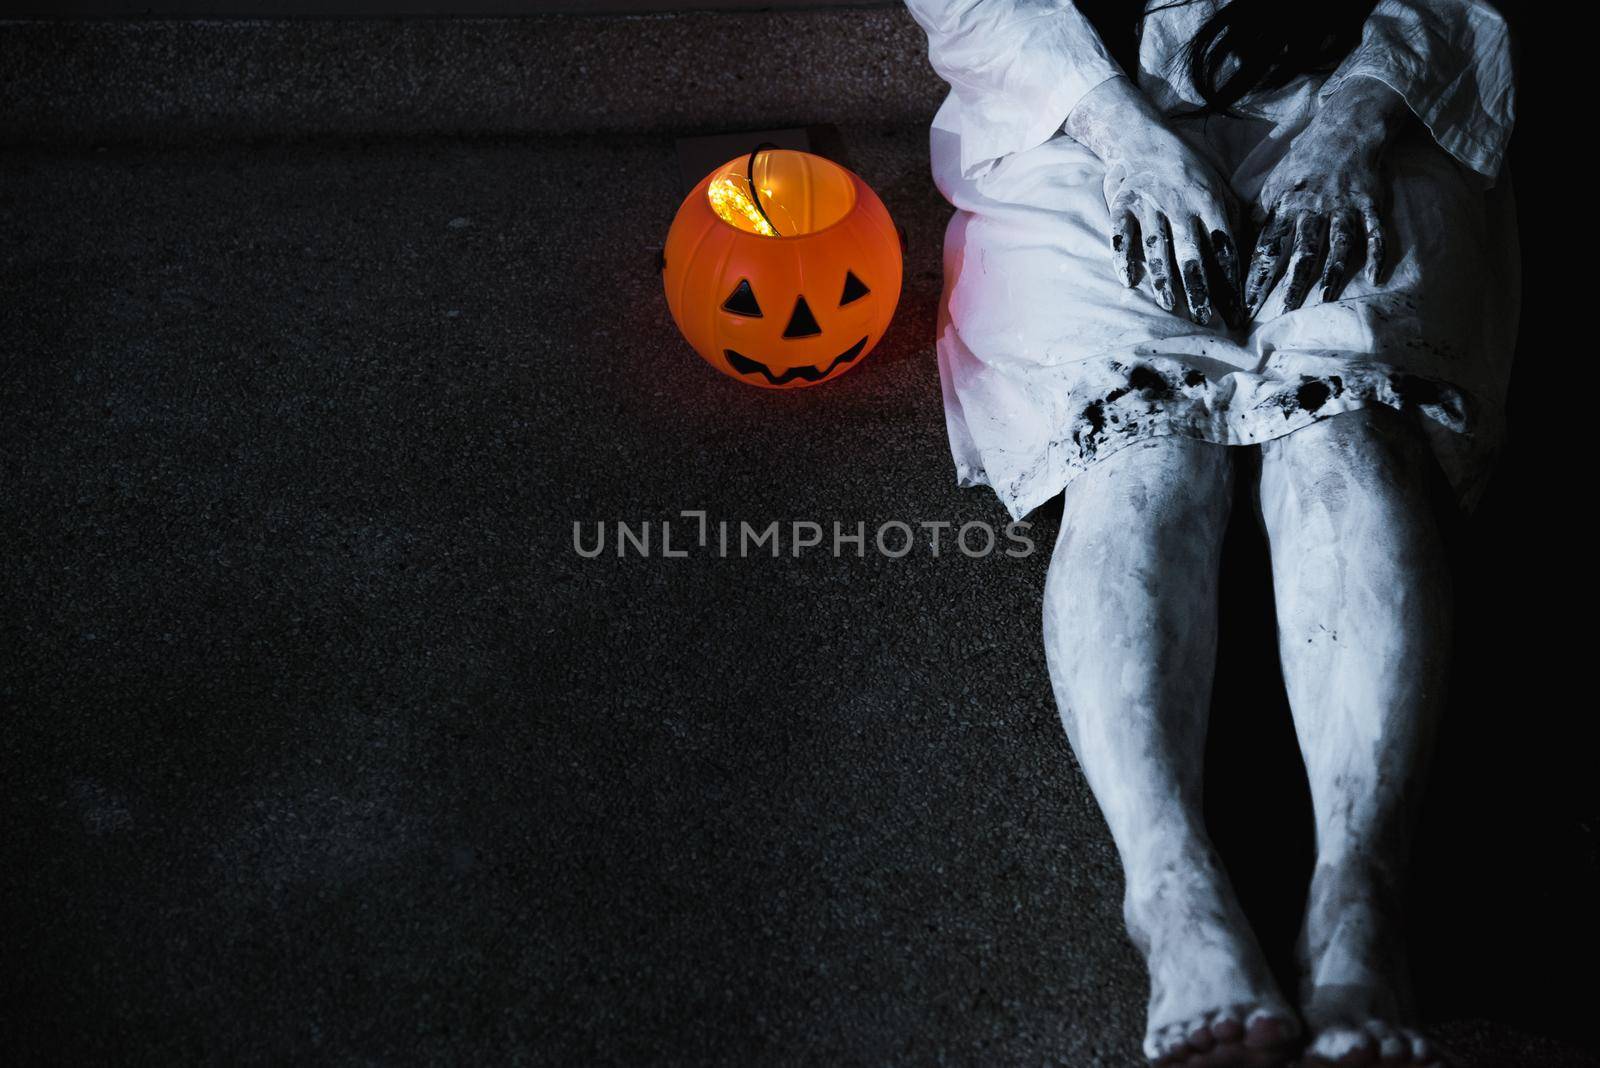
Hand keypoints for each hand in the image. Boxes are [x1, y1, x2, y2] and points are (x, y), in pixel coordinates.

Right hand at [1064, 77, 1240, 326]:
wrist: (1139, 136)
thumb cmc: (1184, 167)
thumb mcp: (1216, 184)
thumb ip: (1232, 216)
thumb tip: (1249, 253)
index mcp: (1208, 200)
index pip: (1224, 247)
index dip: (1231, 280)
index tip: (1237, 308)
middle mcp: (1179, 203)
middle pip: (1190, 252)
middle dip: (1198, 287)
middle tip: (1203, 318)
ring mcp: (1149, 203)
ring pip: (1157, 247)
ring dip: (1163, 279)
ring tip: (1169, 306)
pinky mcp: (1122, 204)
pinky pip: (1123, 234)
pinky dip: (1124, 257)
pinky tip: (1128, 281)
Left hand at [1245, 76, 1408, 317]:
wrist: (1347, 128)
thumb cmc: (1306, 158)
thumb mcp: (1276, 179)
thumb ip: (1261, 207)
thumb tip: (1243, 233)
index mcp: (1288, 204)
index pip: (1268, 246)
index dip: (1258, 275)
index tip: (1247, 302)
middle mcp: (1316, 208)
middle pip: (1303, 250)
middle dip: (1293, 281)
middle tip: (1284, 310)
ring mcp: (1346, 207)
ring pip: (1339, 245)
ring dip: (1332, 273)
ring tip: (1325, 299)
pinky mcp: (1371, 204)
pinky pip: (1376, 233)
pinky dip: (1377, 255)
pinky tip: (1373, 279)